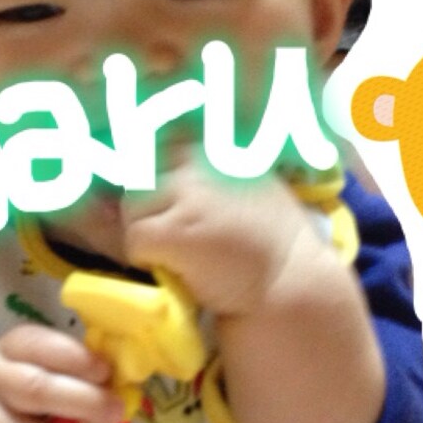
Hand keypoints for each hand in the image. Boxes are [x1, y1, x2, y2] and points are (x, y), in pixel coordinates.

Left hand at [120, 147, 315, 318]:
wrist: (290, 281)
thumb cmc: (268, 241)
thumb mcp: (239, 185)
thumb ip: (195, 172)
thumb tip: (132, 165)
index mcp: (213, 144)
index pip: (151, 140)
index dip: (144, 168)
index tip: (149, 184)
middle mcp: (199, 158)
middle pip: (137, 176)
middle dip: (146, 208)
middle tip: (176, 235)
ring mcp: (186, 192)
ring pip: (132, 209)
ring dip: (146, 233)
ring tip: (183, 251)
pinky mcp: (175, 229)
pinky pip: (134, 241)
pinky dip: (147, 260)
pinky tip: (182, 267)